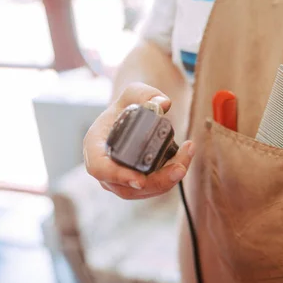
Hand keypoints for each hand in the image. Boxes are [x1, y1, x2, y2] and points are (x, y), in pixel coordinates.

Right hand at [83, 82, 193, 199]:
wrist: (133, 113)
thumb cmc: (129, 104)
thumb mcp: (134, 92)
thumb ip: (146, 94)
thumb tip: (164, 104)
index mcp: (95, 145)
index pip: (99, 168)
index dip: (118, 176)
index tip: (140, 179)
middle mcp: (105, 166)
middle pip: (126, 186)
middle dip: (156, 181)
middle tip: (180, 168)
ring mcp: (120, 178)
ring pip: (144, 190)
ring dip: (169, 179)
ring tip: (187, 155)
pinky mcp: (136, 182)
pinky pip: (154, 187)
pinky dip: (172, 176)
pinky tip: (185, 158)